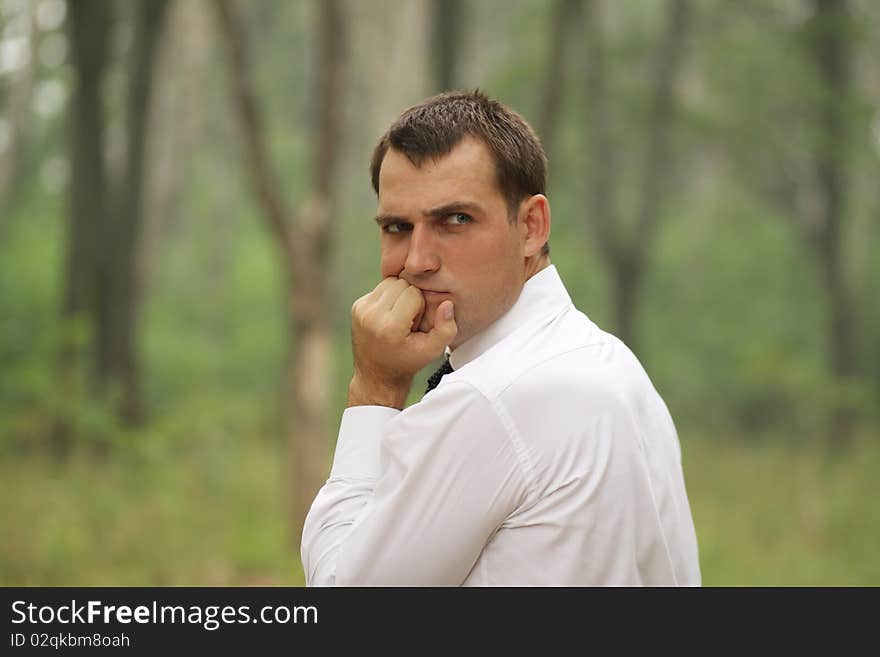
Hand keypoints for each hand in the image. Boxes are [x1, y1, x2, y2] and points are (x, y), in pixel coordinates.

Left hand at [348, 277, 456, 407]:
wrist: (377, 374)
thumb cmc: (407, 361)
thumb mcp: (433, 350)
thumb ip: (447, 328)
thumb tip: (446, 303)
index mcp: (390, 327)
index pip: (414, 293)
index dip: (421, 306)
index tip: (416, 325)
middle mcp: (371, 316)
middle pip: (401, 284)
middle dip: (410, 298)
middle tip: (408, 321)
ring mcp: (361, 310)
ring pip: (390, 282)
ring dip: (399, 295)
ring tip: (400, 317)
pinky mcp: (357, 306)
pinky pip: (380, 288)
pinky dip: (388, 298)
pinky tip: (390, 316)